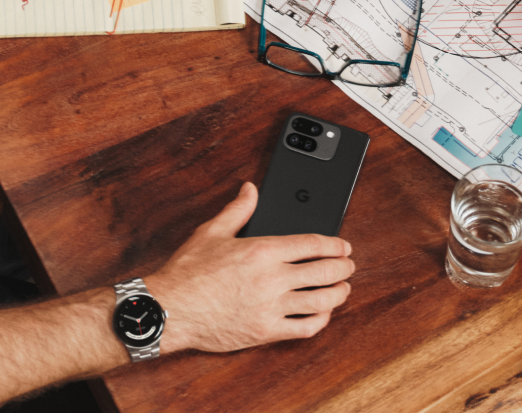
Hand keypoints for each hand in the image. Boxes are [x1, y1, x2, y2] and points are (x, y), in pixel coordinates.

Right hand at [146, 182, 353, 353]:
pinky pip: (303, 329)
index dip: (334, 244)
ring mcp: (270, 308)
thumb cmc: (189, 271)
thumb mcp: (212, 231)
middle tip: (350, 264)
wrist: (171, 309)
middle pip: (323, 272)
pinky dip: (320, 321)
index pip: (311, 244)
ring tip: (344, 288)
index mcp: (262, 250)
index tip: (343, 244)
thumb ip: (238, 209)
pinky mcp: (265, 332)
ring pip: (319, 302)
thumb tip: (251, 189)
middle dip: (343, 267)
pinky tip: (323, 314)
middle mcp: (271, 279)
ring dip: (338, 294)